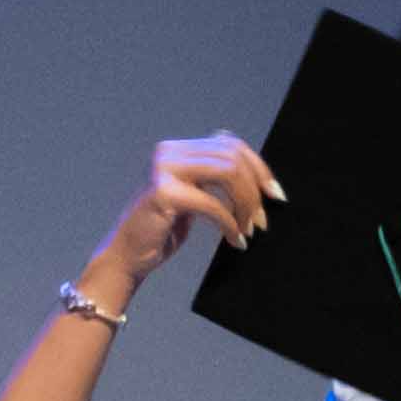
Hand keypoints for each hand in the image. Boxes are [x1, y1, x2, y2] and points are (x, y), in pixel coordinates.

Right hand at [85, 132, 276, 308]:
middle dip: (255, 188)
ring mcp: (164, 170)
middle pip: (233, 155)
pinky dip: (231, 224)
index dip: (258, 167)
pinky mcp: (163, 193)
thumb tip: (257, 177)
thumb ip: (213, 179)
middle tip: (264, 218)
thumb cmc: (160, 231)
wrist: (125, 257)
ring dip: (246, 204)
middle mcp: (169, 152)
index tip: (275, 193)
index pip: (230, 144)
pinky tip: (236, 241)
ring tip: (250, 229)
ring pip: (228, 173)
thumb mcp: (192, 197)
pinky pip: (213, 204)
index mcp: (178, 149)